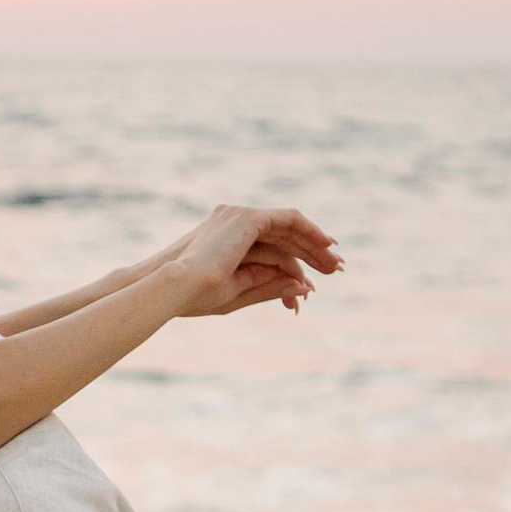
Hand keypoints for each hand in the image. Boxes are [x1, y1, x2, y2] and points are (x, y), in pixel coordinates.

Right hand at [166, 202, 340, 317]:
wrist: (175, 287)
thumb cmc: (195, 295)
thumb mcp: (239, 291)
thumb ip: (269, 285)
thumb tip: (304, 288)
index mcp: (225, 237)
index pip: (269, 245)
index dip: (296, 260)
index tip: (314, 282)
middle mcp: (232, 221)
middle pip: (283, 235)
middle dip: (311, 252)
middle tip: (335, 269)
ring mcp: (239, 216)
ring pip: (289, 227)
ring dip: (314, 245)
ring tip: (334, 265)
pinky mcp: (248, 218)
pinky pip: (288, 220)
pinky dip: (308, 231)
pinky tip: (325, 245)